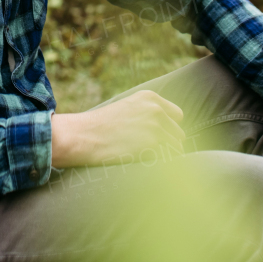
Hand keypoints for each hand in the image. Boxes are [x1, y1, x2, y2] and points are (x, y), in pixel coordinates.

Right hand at [50, 90, 184, 167]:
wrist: (83, 136)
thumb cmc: (100, 126)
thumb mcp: (126, 108)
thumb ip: (147, 112)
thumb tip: (168, 129)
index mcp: (150, 98)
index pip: (177, 116)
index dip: (168, 129)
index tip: (157, 138)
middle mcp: (156, 109)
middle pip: (179, 133)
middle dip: (168, 144)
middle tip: (149, 152)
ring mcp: (155, 127)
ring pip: (177, 148)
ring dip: (166, 156)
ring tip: (146, 160)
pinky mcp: (152, 145)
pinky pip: (169, 159)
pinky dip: (161, 165)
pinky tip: (145, 164)